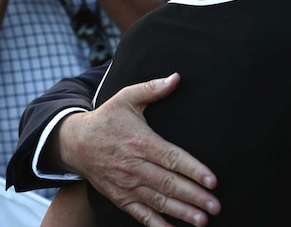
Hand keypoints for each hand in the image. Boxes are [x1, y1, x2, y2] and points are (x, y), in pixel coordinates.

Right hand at [56, 73, 219, 226]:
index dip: (193, 170)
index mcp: (140, 142)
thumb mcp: (127, 97)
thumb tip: (176, 78)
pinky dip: (156, 225)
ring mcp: (126, 185)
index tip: (212, 180)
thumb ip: (152, 89)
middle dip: (194, 196)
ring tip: (203, 220)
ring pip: (158, 202)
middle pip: (168, 184)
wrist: (74, 142)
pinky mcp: (120, 198)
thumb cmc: (107, 118)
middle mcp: (134, 166)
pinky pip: (140, 215)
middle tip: (216, 205)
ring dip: (181, 212)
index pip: (171, 158)